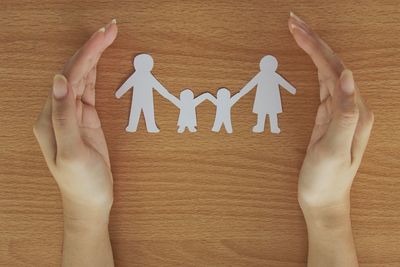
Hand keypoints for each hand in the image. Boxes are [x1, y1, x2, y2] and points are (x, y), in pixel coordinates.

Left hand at [33, 20, 117, 222]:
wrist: (90, 201)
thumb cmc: (81, 181)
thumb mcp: (72, 152)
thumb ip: (64, 115)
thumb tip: (59, 78)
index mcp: (51, 117)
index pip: (69, 76)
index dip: (87, 53)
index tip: (105, 34)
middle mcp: (58, 111)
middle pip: (74, 71)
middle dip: (92, 47)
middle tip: (111, 27)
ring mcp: (72, 114)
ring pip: (81, 77)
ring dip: (94, 56)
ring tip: (108, 36)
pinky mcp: (85, 119)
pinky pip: (88, 89)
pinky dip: (94, 72)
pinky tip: (99, 60)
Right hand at [289, 13, 373, 216]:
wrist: (323, 201)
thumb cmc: (327, 180)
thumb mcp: (335, 150)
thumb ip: (344, 114)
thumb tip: (348, 76)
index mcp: (354, 111)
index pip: (335, 69)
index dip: (315, 46)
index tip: (296, 28)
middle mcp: (350, 107)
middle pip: (332, 65)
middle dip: (313, 41)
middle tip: (293, 21)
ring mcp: (339, 112)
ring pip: (326, 72)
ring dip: (312, 51)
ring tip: (297, 33)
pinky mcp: (327, 118)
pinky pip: (321, 86)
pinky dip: (312, 69)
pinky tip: (308, 60)